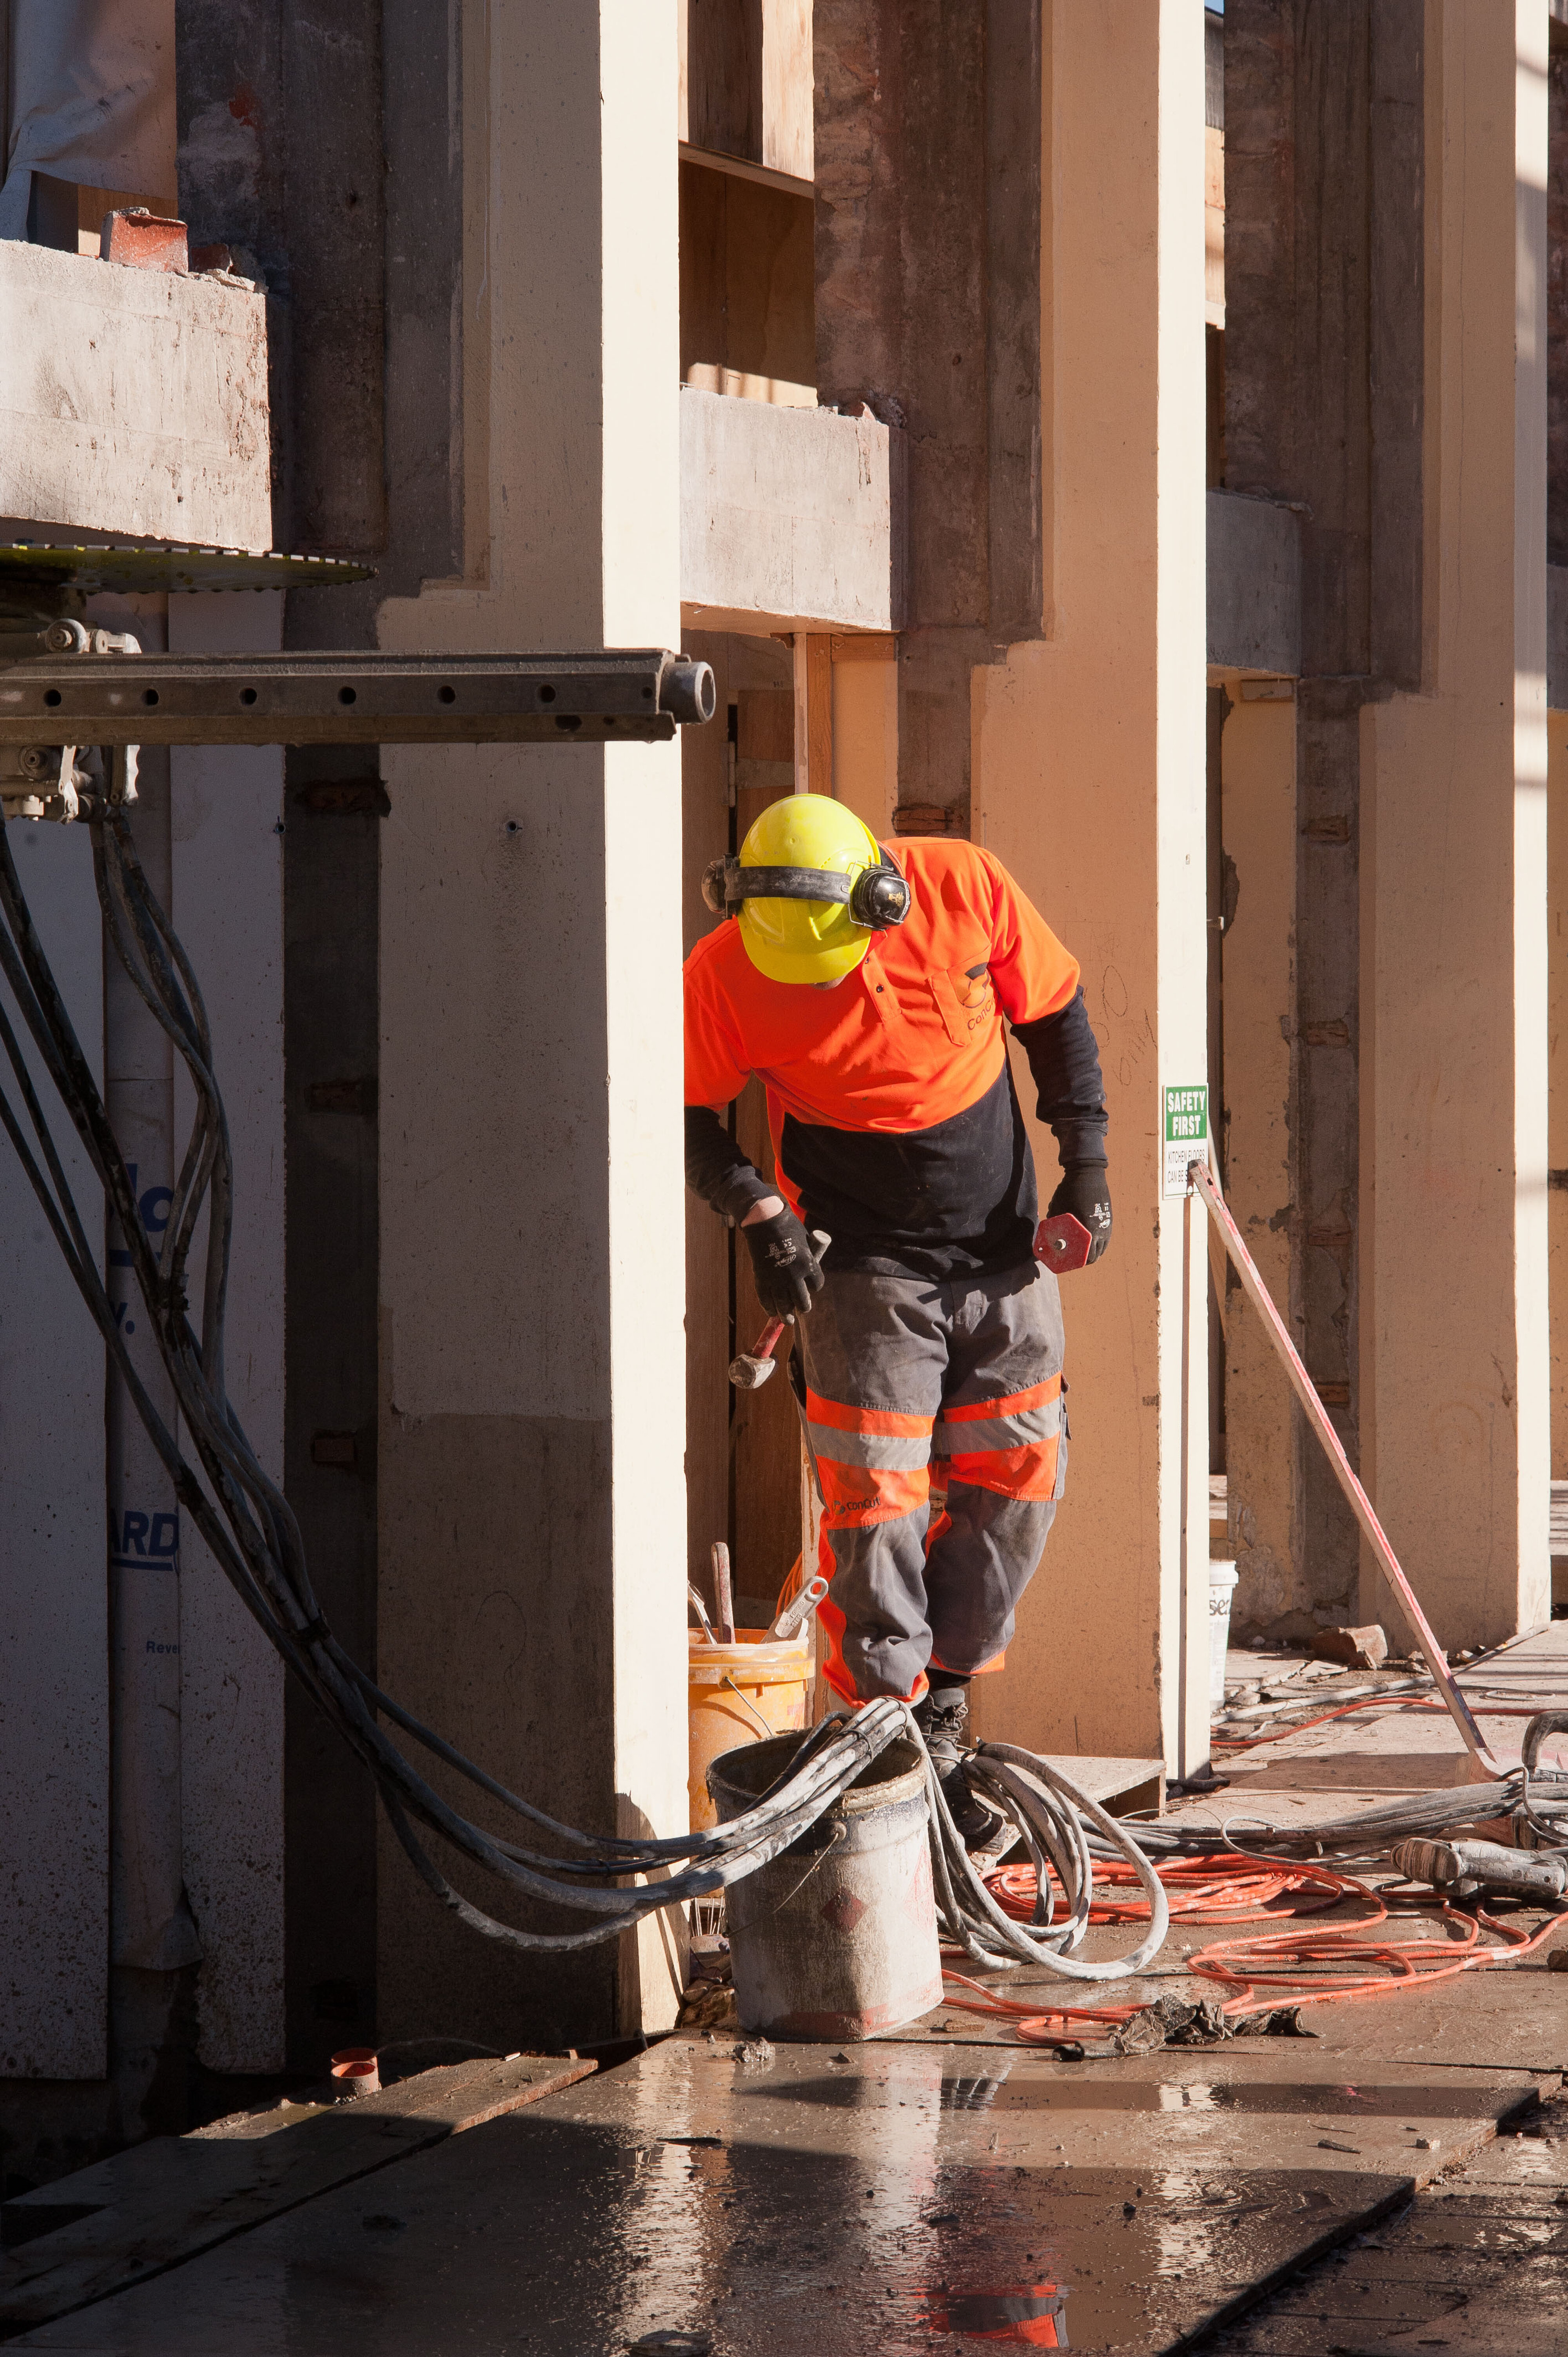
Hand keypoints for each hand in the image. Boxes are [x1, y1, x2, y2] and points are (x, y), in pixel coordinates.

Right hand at [741, 1201, 825, 1319]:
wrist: (765, 1221)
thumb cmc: (789, 1228)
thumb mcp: (806, 1242)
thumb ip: (808, 1258)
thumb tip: (809, 1273)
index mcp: (808, 1264)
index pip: (816, 1285)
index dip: (814, 1287)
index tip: (811, 1286)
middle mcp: (794, 1275)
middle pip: (802, 1300)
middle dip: (803, 1306)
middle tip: (802, 1309)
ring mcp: (776, 1278)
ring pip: (784, 1304)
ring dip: (786, 1314)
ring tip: (788, 1320)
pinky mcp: (762, 1278)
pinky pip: (766, 1299)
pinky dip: (769, 1307)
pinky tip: (772, 1312)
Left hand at [1047, 1164, 1111, 1263]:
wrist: (1088, 1172)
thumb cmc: (1070, 1190)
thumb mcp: (1058, 1209)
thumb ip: (1055, 1225)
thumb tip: (1048, 1237)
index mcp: (1088, 1230)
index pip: (1086, 1257)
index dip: (1077, 1263)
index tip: (1068, 1263)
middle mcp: (1101, 1230)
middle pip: (1095, 1256)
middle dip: (1084, 1260)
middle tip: (1073, 1259)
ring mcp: (1107, 1224)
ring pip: (1102, 1248)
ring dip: (1092, 1252)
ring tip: (1080, 1251)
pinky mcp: (1109, 1219)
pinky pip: (1105, 1238)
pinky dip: (1097, 1243)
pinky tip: (1088, 1240)